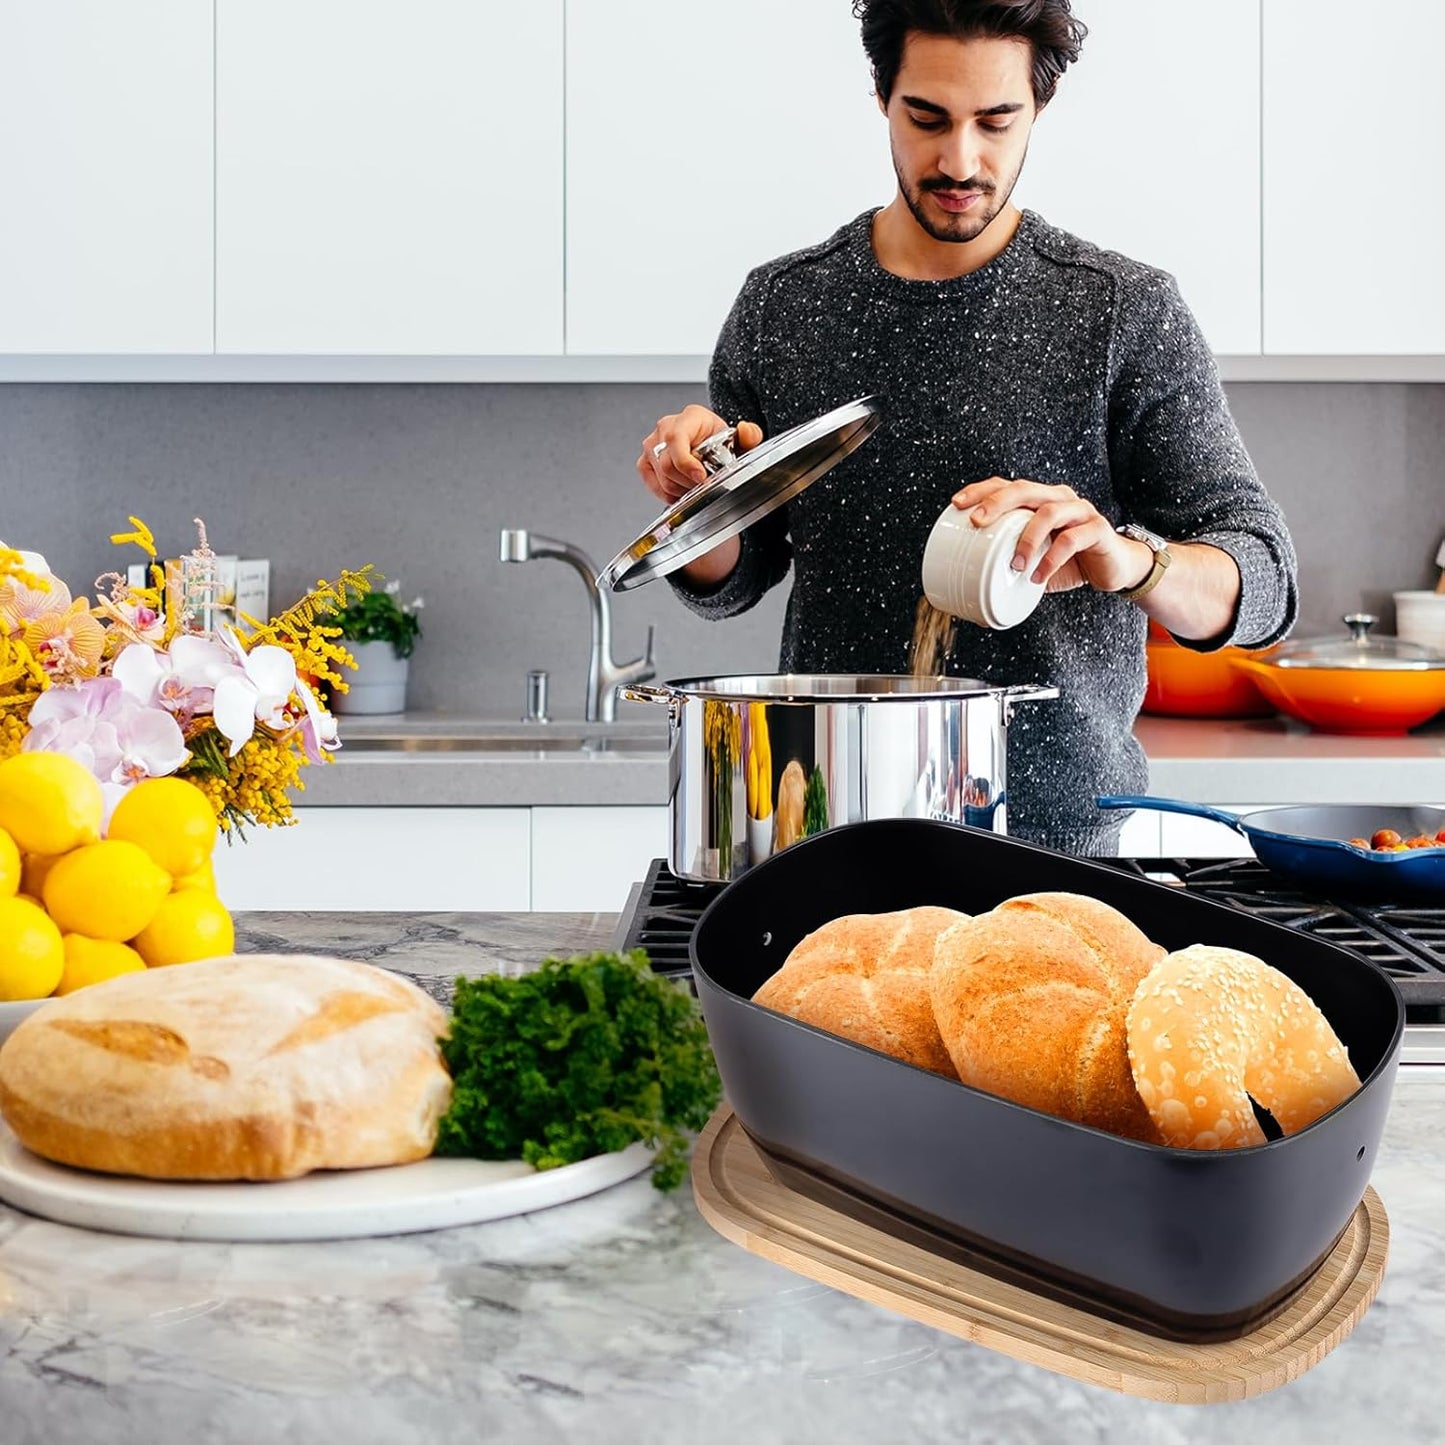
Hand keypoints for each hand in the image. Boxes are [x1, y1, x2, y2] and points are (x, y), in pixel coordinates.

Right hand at [637, 405, 764, 503]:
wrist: (709, 446)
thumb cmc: (720, 442)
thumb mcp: (740, 440)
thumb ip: (750, 435)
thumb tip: (746, 430)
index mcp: (690, 417)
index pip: (676, 439)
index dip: (686, 462)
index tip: (701, 478)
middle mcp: (666, 427)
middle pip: (667, 464)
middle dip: (687, 482)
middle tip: (704, 486)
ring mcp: (652, 444)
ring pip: (661, 477)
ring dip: (680, 489)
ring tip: (695, 488)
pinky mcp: (645, 461)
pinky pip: (653, 483)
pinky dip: (668, 494)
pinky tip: (682, 491)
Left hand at [951, 477, 1152, 594]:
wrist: (1113, 568)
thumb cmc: (1069, 562)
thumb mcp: (1033, 561)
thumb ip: (1009, 565)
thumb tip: (972, 593)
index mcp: (1040, 500)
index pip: (1006, 485)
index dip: (981, 491)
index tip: (957, 504)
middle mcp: (1059, 499)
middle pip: (1025, 489)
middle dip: (998, 502)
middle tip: (977, 522)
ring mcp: (1080, 511)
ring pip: (1049, 512)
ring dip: (1027, 539)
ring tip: (1014, 565)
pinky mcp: (1098, 529)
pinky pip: (1072, 539)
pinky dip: (1052, 559)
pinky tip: (1039, 577)